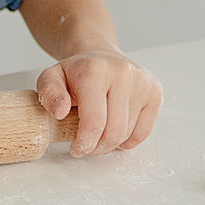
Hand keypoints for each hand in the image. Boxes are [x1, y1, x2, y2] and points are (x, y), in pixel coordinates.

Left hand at [36, 48, 161, 156]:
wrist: (99, 55)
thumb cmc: (76, 72)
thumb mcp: (51, 78)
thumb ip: (49, 94)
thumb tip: (60, 111)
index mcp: (95, 70)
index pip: (94, 121)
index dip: (84, 143)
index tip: (76, 149)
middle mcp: (122, 73)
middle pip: (114, 131)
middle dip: (98, 147)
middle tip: (87, 146)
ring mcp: (142, 81)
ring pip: (128, 133)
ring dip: (111, 143)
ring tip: (99, 135)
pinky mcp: (155, 90)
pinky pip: (144, 130)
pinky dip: (129, 139)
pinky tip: (116, 132)